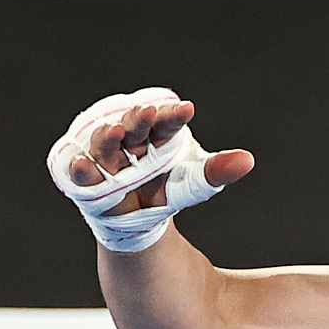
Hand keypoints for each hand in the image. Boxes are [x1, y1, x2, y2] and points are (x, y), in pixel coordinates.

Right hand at [65, 98, 254, 212]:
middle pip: (132, 126)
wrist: (140, 219)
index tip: (187, 109)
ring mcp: (104, 158)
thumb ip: (217, 171)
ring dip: (107, 137)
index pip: (165, 121)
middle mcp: (128, 140)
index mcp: (156, 134)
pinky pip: (81, 173)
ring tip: (116, 131)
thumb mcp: (196, 183)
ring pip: (104, 144)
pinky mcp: (86, 178)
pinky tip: (83, 165)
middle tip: (147, 112)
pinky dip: (81, 169)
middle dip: (138, 119)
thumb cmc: (169, 188)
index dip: (173, 116)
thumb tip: (247, 161)